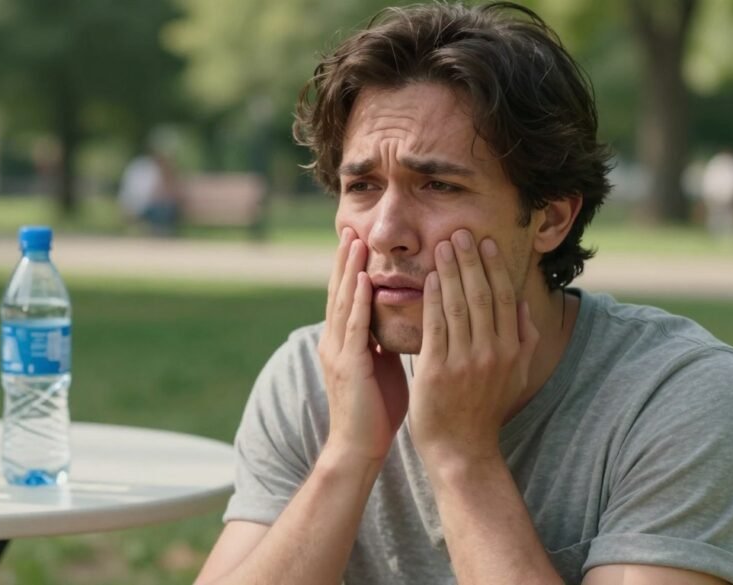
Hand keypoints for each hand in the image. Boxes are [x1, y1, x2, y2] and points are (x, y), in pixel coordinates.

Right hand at [318, 228, 409, 462]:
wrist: (358, 448)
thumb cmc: (375, 412)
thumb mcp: (380, 368)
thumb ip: (382, 343)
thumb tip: (398, 323)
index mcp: (344, 343)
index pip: (346, 298)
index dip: (350, 270)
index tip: (358, 242)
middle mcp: (335, 342)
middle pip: (338, 292)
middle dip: (344, 261)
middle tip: (349, 229)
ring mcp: (338, 352)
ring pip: (342, 302)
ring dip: (348, 271)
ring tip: (353, 242)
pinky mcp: (347, 364)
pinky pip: (353, 327)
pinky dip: (356, 301)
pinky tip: (362, 280)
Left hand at [409, 230, 538, 466]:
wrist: (462, 447)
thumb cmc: (484, 407)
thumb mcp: (516, 375)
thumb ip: (524, 340)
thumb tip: (525, 305)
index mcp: (513, 350)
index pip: (505, 297)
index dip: (496, 266)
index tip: (486, 241)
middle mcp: (493, 352)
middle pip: (483, 295)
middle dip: (471, 260)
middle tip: (460, 232)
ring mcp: (466, 361)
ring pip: (459, 305)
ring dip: (450, 272)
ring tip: (443, 246)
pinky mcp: (438, 369)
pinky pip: (436, 325)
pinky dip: (432, 299)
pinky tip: (427, 279)